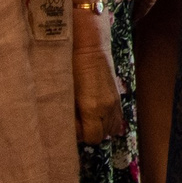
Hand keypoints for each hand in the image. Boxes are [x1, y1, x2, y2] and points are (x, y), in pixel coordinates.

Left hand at [72, 17, 125, 144]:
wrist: (89, 45)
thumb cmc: (70, 66)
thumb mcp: (64, 91)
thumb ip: (66, 112)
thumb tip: (63, 125)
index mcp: (93, 108)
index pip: (91, 137)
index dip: (78, 136)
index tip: (68, 125)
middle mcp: (107, 108)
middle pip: (101, 136)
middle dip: (88, 133)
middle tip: (75, 122)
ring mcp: (115, 102)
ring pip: (112, 129)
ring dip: (99, 128)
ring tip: (86, 119)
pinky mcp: (117, 97)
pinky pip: (118, 119)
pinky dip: (108, 121)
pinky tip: (96, 114)